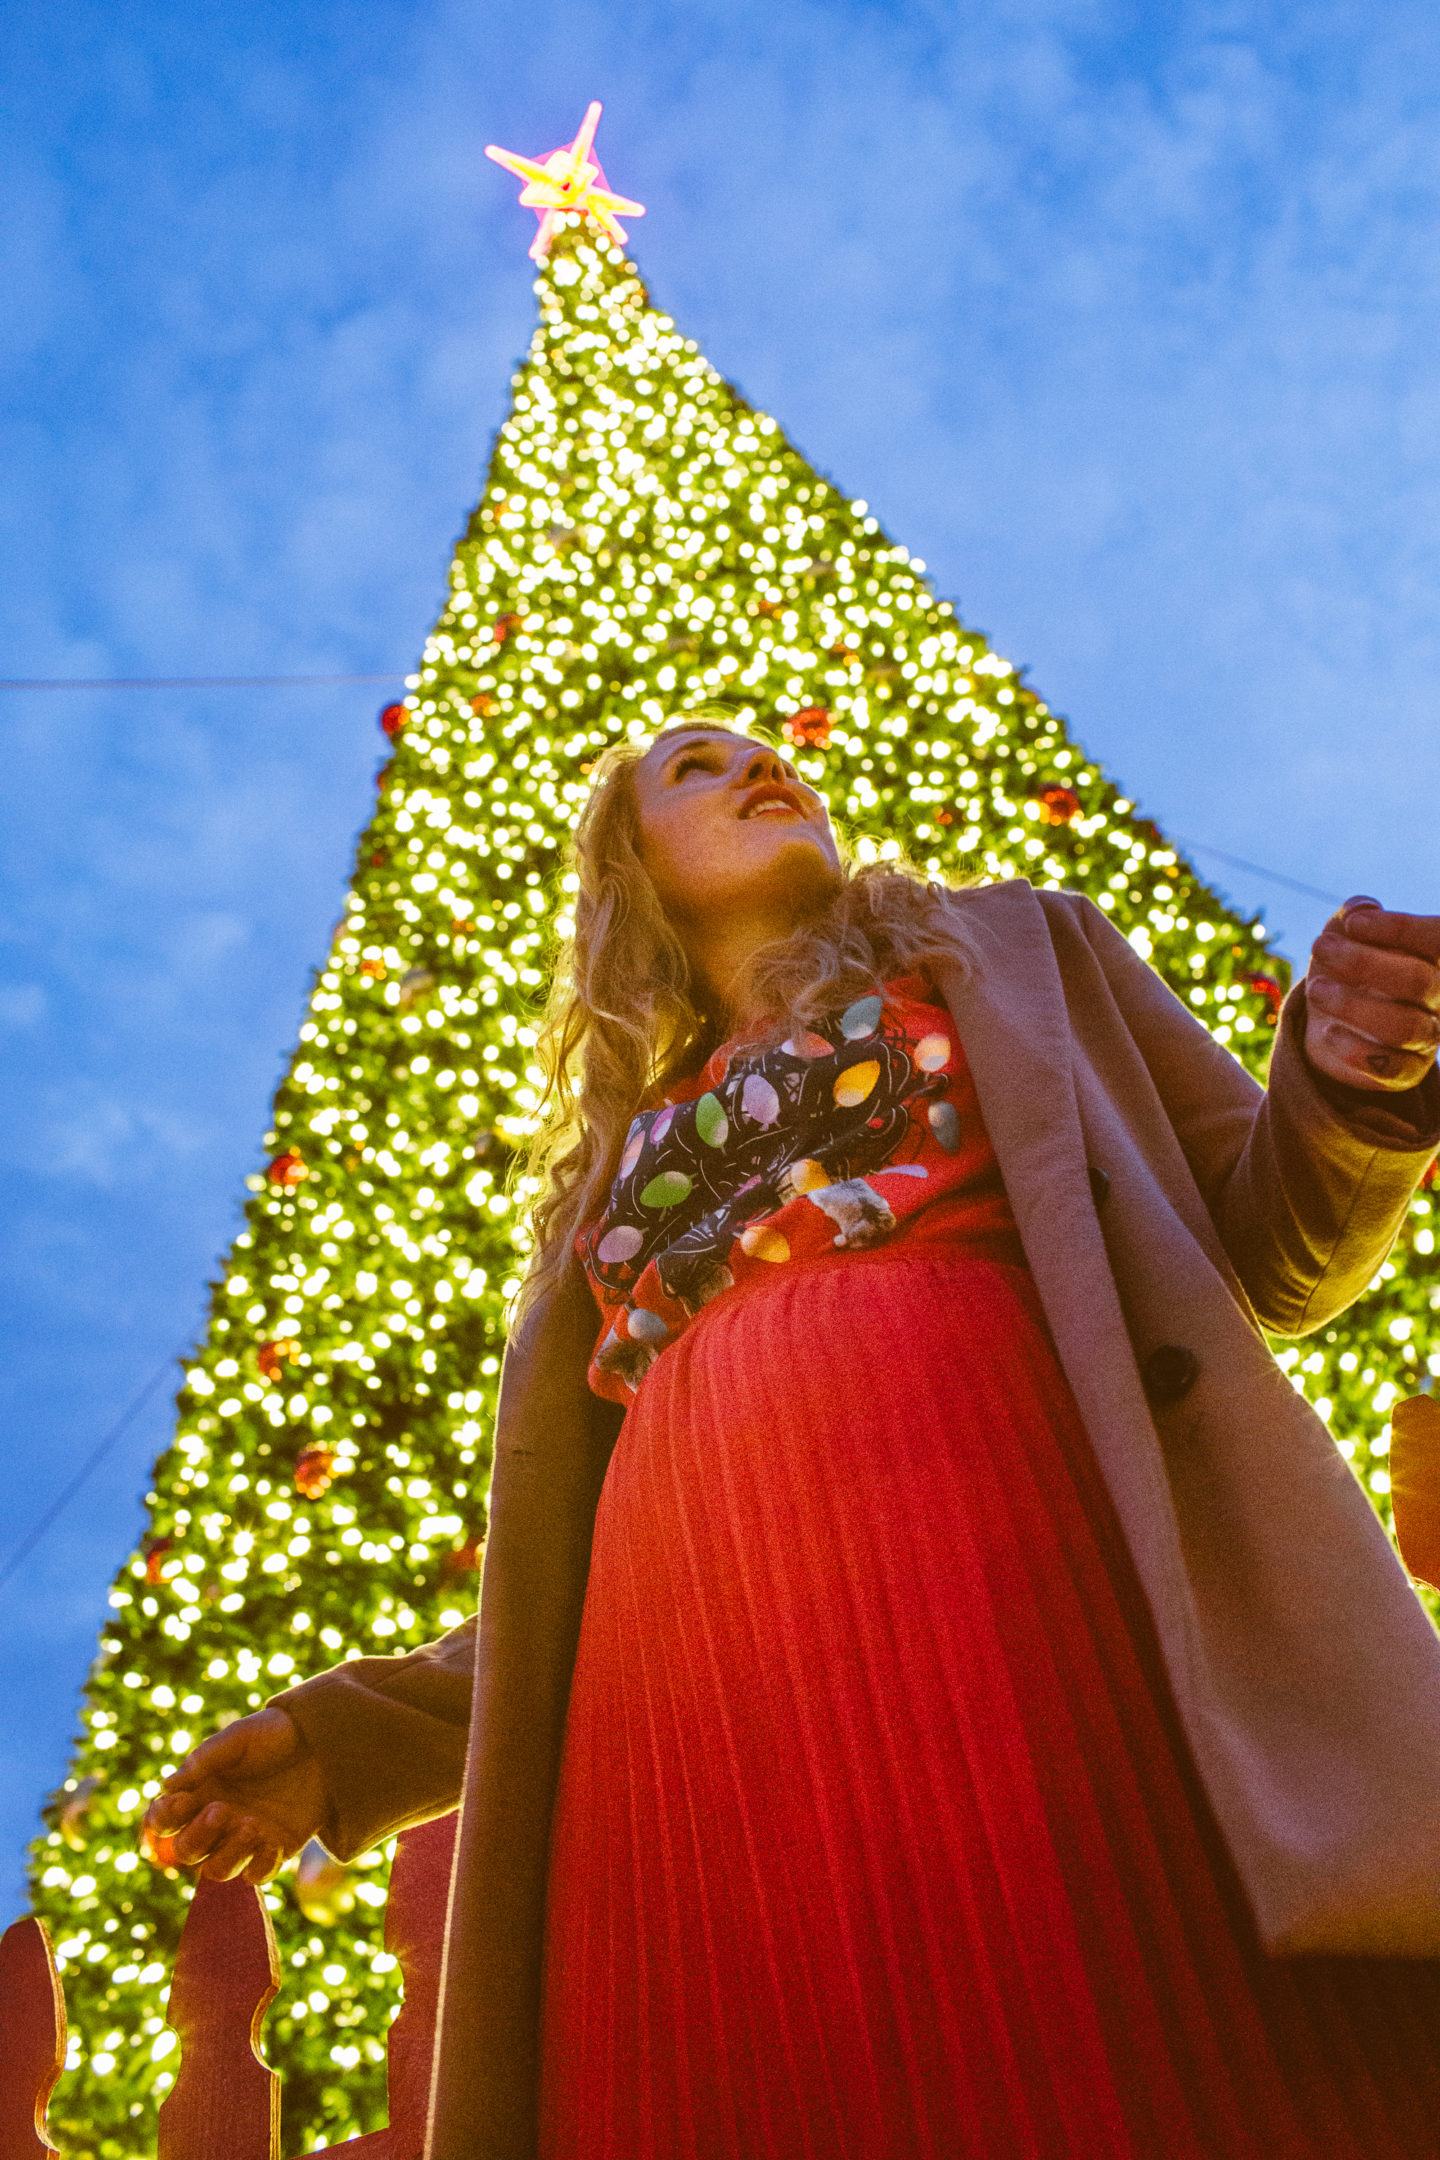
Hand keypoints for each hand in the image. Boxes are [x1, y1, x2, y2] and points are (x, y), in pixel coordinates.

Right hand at [139, 1705, 328, 1884]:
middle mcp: (216, 1821)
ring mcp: (243, 1838)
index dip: (162, 1821)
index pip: (163, 1822)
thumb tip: (167, 1786)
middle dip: (197, 1837)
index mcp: (199, 1792)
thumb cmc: (275, 1734)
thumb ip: (205, 1759)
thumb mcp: (239, 1737)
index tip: (181, 1803)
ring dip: (228, 1854)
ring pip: (216, 1871)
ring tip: (253, 1824)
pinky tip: (272, 1842)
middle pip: (186, 1852)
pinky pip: (256, 1876)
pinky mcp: (273, 1849)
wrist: (324, 1741)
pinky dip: (260, 1866)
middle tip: (222, 1810)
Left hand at [1304, 897, 1439, 1093]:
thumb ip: (1353, 915)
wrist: (1330, 1026)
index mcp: (1433, 960)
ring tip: (1314, 989)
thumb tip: (1362, 907)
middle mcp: (1439, 999)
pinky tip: (1327, 1033)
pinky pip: (1390, 1067)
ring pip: (1403, 1026)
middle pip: (1419, 981)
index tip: (1353, 924)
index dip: (1400, 928)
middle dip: (1364, 962)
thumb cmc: (1345, 972)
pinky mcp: (1404, 1072)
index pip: (1439, 941)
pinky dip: (1355, 1050)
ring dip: (1352, 1004)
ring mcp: (1425, 1038)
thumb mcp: (1343, 938)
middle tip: (1318, 947)